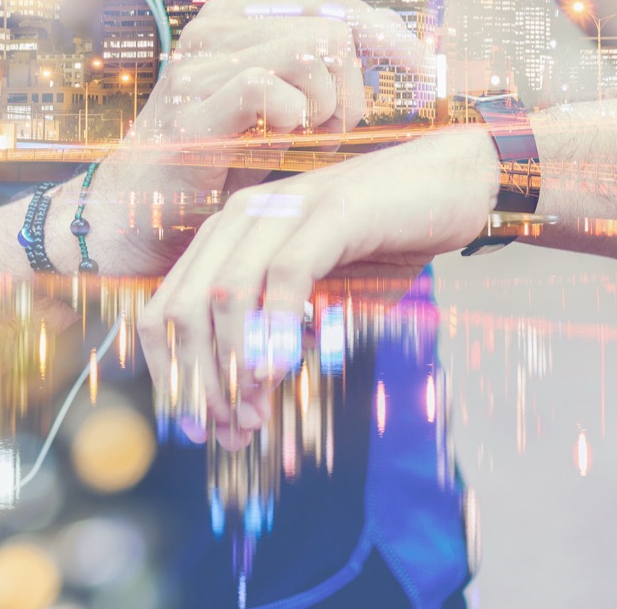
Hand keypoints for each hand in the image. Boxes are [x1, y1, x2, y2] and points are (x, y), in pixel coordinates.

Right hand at [74, 0, 432, 274]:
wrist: (136, 220)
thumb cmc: (220, 165)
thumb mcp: (283, 110)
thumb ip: (324, 72)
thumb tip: (396, 41)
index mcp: (239, 18)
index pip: (335, 4)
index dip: (388, 36)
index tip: (427, 74)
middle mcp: (215, 29)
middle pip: (333, 28)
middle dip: (353, 89)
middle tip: (332, 135)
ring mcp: (198, 66)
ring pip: (309, 51)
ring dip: (327, 107)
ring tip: (305, 142)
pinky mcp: (188, 111)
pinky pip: (265, 86)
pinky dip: (291, 117)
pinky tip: (281, 140)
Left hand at [135, 126, 498, 443]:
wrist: (451, 184)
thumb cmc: (382, 244)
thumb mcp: (318, 299)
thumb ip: (277, 339)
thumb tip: (243, 408)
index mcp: (227, 236)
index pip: (165, 310)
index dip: (172, 375)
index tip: (196, 427)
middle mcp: (241, 217)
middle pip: (184, 309)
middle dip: (199, 383)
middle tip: (228, 432)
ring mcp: (282, 209)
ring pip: (224, 296)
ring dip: (235, 368)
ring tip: (254, 415)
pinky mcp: (329, 212)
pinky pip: (285, 277)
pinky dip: (276, 330)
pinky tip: (280, 373)